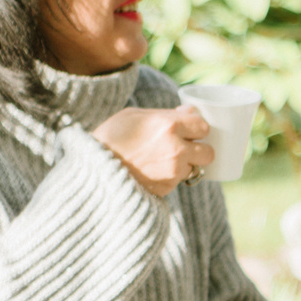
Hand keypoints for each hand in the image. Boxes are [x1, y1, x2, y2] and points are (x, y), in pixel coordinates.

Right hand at [94, 105, 212, 197]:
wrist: (92, 170)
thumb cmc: (110, 138)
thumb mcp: (134, 115)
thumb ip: (165, 114)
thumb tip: (190, 112)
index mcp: (169, 125)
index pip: (203, 126)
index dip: (196, 128)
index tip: (189, 129)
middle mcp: (176, 149)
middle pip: (209, 152)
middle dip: (199, 150)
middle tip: (184, 147)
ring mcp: (173, 172)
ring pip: (194, 168)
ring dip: (185, 165)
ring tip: (163, 160)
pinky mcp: (167, 189)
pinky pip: (178, 181)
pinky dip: (171, 177)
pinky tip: (153, 171)